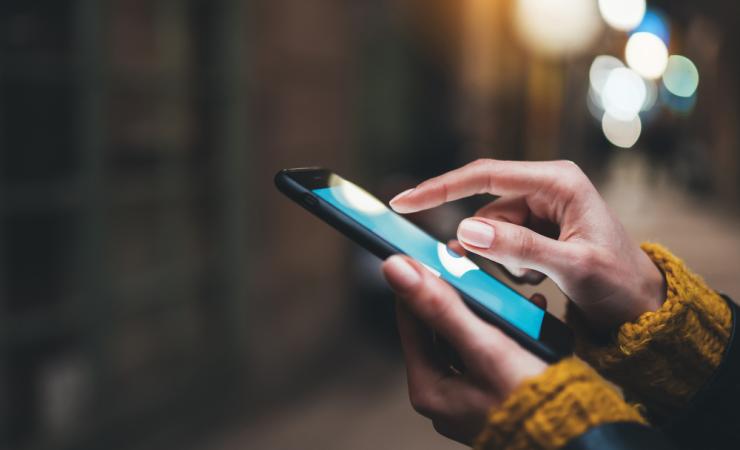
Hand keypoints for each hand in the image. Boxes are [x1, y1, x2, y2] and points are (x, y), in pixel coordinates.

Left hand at [382, 255, 546, 444]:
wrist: (578, 439)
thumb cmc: (532, 401)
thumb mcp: (483, 346)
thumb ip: (440, 306)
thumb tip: (395, 269)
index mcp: (428, 388)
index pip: (411, 319)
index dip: (421, 283)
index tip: (431, 254)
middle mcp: (443, 395)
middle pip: (440, 327)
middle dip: (462, 296)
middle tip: (474, 269)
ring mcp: (468, 397)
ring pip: (468, 337)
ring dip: (488, 311)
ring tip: (506, 290)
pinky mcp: (494, 395)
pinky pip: (491, 351)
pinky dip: (507, 331)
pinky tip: (530, 314)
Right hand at [390, 159, 665, 330]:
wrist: (641, 306)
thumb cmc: (619, 283)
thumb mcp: (572, 266)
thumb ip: (520, 247)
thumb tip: (465, 231)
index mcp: (558, 181)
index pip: (485, 176)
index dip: (441, 188)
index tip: (404, 201)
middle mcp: (546, 187)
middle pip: (486, 208)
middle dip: (489, 244)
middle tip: (519, 272)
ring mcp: (540, 207)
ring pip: (491, 230)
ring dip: (504, 259)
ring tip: (540, 277)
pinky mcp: (536, 227)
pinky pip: (501, 242)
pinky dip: (510, 264)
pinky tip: (538, 276)